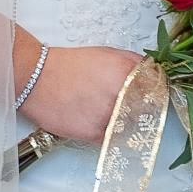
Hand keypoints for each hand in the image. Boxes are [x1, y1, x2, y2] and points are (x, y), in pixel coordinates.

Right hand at [13, 30, 144, 144]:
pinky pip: (110, 137)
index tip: (150, 101)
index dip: (154, 98)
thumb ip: (134, 63)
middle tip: (124, 108)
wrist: (35, 78)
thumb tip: (153, 74)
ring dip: (121, 124)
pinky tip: (92, 119)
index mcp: (127, 73)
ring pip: (127, 128)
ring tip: (103, 113)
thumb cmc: (70, 64)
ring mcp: (108, 117)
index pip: (157, 93)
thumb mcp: (106, 54)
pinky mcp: (94, 134)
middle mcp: (121, 96)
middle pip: (145, 113)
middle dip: (138, 112)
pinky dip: (106, 132)